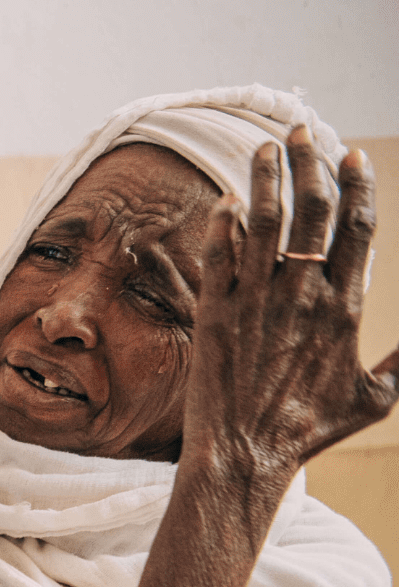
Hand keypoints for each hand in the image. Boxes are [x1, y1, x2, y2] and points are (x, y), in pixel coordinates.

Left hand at [186, 129, 397, 480]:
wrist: (244, 456)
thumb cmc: (308, 434)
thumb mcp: (373, 401)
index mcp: (344, 307)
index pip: (357, 229)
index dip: (357, 186)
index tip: (352, 156)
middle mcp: (302, 295)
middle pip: (313, 210)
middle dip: (310, 163)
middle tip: (302, 130)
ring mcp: (256, 300)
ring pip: (264, 221)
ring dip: (266, 178)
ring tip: (264, 147)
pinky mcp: (214, 313)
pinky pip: (219, 255)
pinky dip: (224, 222)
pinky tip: (227, 200)